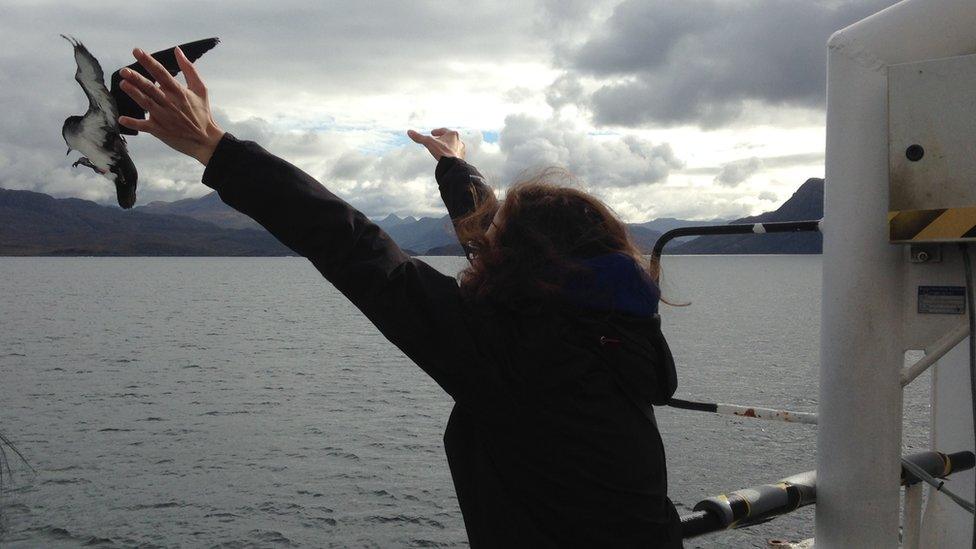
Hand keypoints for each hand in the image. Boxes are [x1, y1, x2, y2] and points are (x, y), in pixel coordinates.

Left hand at [118, 46, 224, 165]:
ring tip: (123, 84)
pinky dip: (134, 123)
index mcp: (178, 91)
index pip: (161, 73)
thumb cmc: (202, 113)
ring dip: (134, 94)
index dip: (148, 61)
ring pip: (146, 103)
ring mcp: (164, 117)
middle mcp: (169, 102)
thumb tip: (178, 50)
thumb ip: (189, 69)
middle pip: (151, 88)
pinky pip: (144, 126)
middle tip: (124, 70)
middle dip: (137, 78)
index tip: (137, 51)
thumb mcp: (200, 89)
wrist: (205, 140)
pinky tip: (122, 119)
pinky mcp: (160, 130)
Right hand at [407, 128, 464, 160]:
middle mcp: (459, 140)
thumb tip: (409, 131)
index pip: (444, 130)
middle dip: (442, 139)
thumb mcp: (428, 142)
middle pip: (449, 138)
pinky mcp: (462, 158)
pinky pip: (455, 154)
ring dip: (447, 146)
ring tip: (441, 149)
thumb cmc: (442, 152)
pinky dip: (450, 154)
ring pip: (453, 146)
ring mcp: (461, 149)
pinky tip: (446, 158)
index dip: (437, 131)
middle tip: (436, 140)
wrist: (453, 165)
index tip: (432, 133)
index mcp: (453, 134)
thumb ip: (419, 137)